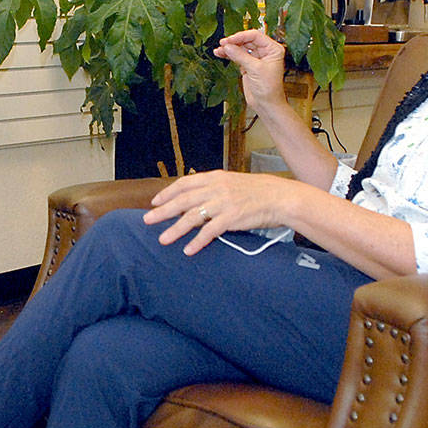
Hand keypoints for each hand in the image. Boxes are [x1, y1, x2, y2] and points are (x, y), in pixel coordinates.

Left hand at [143, 170, 299, 255]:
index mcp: (215, 177)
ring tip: (163, 239)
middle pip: (183, 200)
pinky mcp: (232, 218)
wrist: (280, 197)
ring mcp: (224, 203)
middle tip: (147, 220)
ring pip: (193, 216)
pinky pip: (210, 231)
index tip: (155, 201)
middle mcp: (216, 188)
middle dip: (163, 211)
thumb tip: (195, 197)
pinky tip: (188, 250)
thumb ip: (214, 188)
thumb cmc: (257, 191)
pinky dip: (198, 241)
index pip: (185, 183)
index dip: (168, 192)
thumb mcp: (232, 182)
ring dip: (176, 229)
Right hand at [214, 28, 286, 108]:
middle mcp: (265, 52)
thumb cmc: (269, 88)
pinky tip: (220, 54)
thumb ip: (240, 56)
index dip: (241, 36)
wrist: (266, 104)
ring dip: (229, 48)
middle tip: (223, 44)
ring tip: (219, 49)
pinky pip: (237, 56)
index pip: (255, 36)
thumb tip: (228, 46)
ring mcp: (256, 58)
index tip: (230, 40)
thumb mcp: (255, 69)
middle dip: (234, 42)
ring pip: (240, 48)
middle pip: (247, 40)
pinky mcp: (248, 65)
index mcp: (272, 49)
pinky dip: (229, 55)